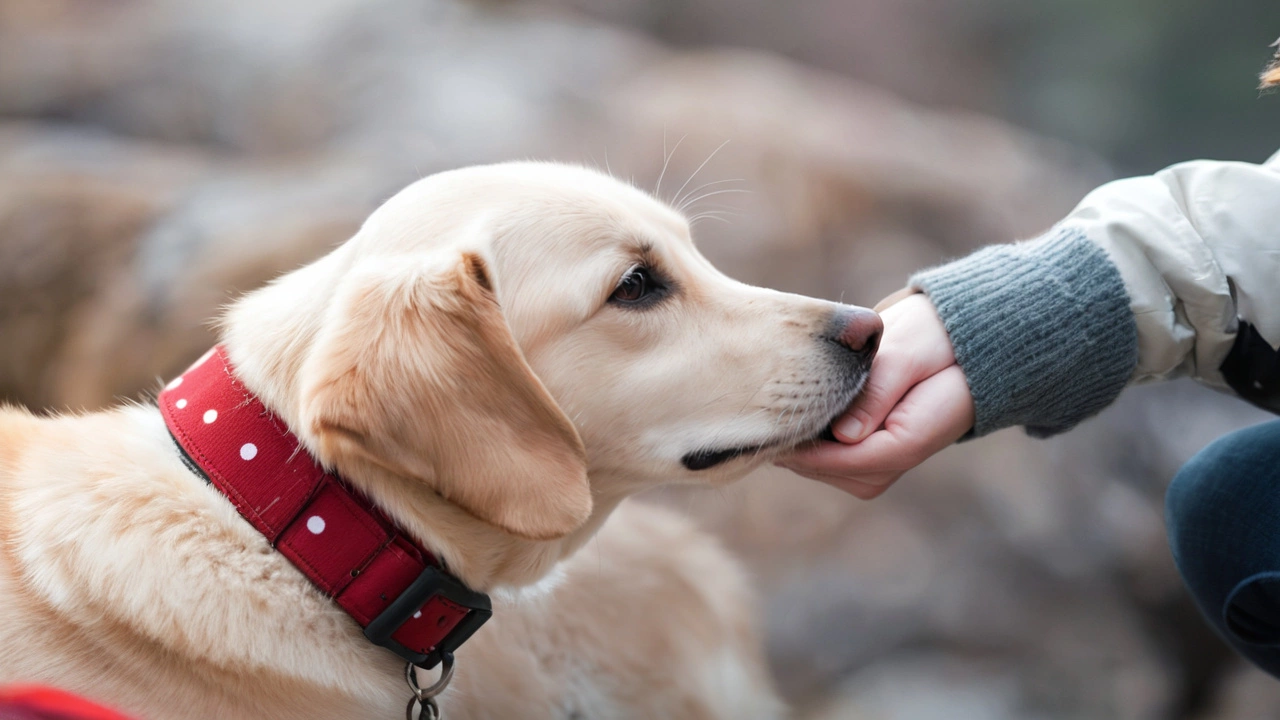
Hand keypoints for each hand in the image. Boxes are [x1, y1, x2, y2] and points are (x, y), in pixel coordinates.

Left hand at [778, 292, 974, 498]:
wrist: (954, 339)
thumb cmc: (932, 341)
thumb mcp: (907, 356)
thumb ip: (877, 395)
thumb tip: (844, 436)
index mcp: (909, 442)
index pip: (844, 460)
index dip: (804, 448)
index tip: (765, 425)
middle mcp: (894, 460)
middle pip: (826, 469)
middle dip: (794, 447)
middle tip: (756, 415)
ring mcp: (880, 459)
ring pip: (820, 467)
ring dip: (795, 443)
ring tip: (768, 409)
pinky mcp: (865, 447)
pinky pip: (824, 454)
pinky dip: (804, 437)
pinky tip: (782, 409)